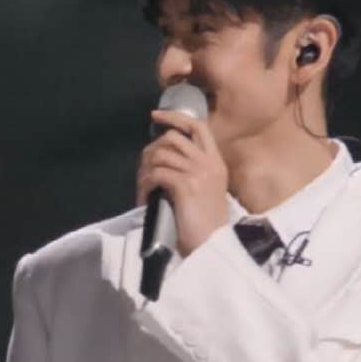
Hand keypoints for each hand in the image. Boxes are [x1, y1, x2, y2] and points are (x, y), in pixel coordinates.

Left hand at [136, 109, 229, 256]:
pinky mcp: (186, 185)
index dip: (175, 118)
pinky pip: (156, 174)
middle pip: (173, 138)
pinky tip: (145, 198)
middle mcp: (210, 162)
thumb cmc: (205, 223)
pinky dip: (145, 185)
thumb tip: (162, 157)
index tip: (155, 117)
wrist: (212, 244)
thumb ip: (191, 170)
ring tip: (143, 188)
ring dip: (145, 171)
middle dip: (152, 150)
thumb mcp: (204, 189)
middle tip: (144, 169)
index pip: (198, 127)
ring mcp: (199, 172)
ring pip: (161, 155)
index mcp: (216, 162)